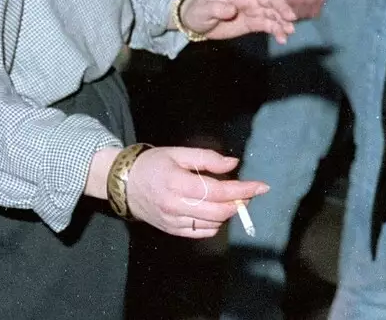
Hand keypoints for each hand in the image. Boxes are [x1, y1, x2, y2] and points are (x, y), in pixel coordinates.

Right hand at [124, 146, 266, 238]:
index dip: (242, 190)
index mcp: (177, 182)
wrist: (123, 183)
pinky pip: (199, 232)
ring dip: (228, 214)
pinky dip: (214, 224)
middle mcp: (175, 205)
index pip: (218, 191)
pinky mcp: (170, 230)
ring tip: (231, 199)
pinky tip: (216, 212)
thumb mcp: (179, 153)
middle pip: (218, 212)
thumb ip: (207, 158)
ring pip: (211, 224)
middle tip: (249, 193)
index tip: (262, 187)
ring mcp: (172, 221)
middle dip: (239, 203)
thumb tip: (234, 164)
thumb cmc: (153, 163)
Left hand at [180, 0, 296, 43]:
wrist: (197, 24)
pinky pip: (268, 26)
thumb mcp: (203, 9)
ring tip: (289, 31)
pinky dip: (277, 31)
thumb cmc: (199, 10)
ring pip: (273, 14)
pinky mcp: (253, 24)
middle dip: (282, 6)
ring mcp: (253, 11)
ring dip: (283, 21)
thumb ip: (216, 8)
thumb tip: (231, 9)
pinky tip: (282, 39)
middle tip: (290, 18)